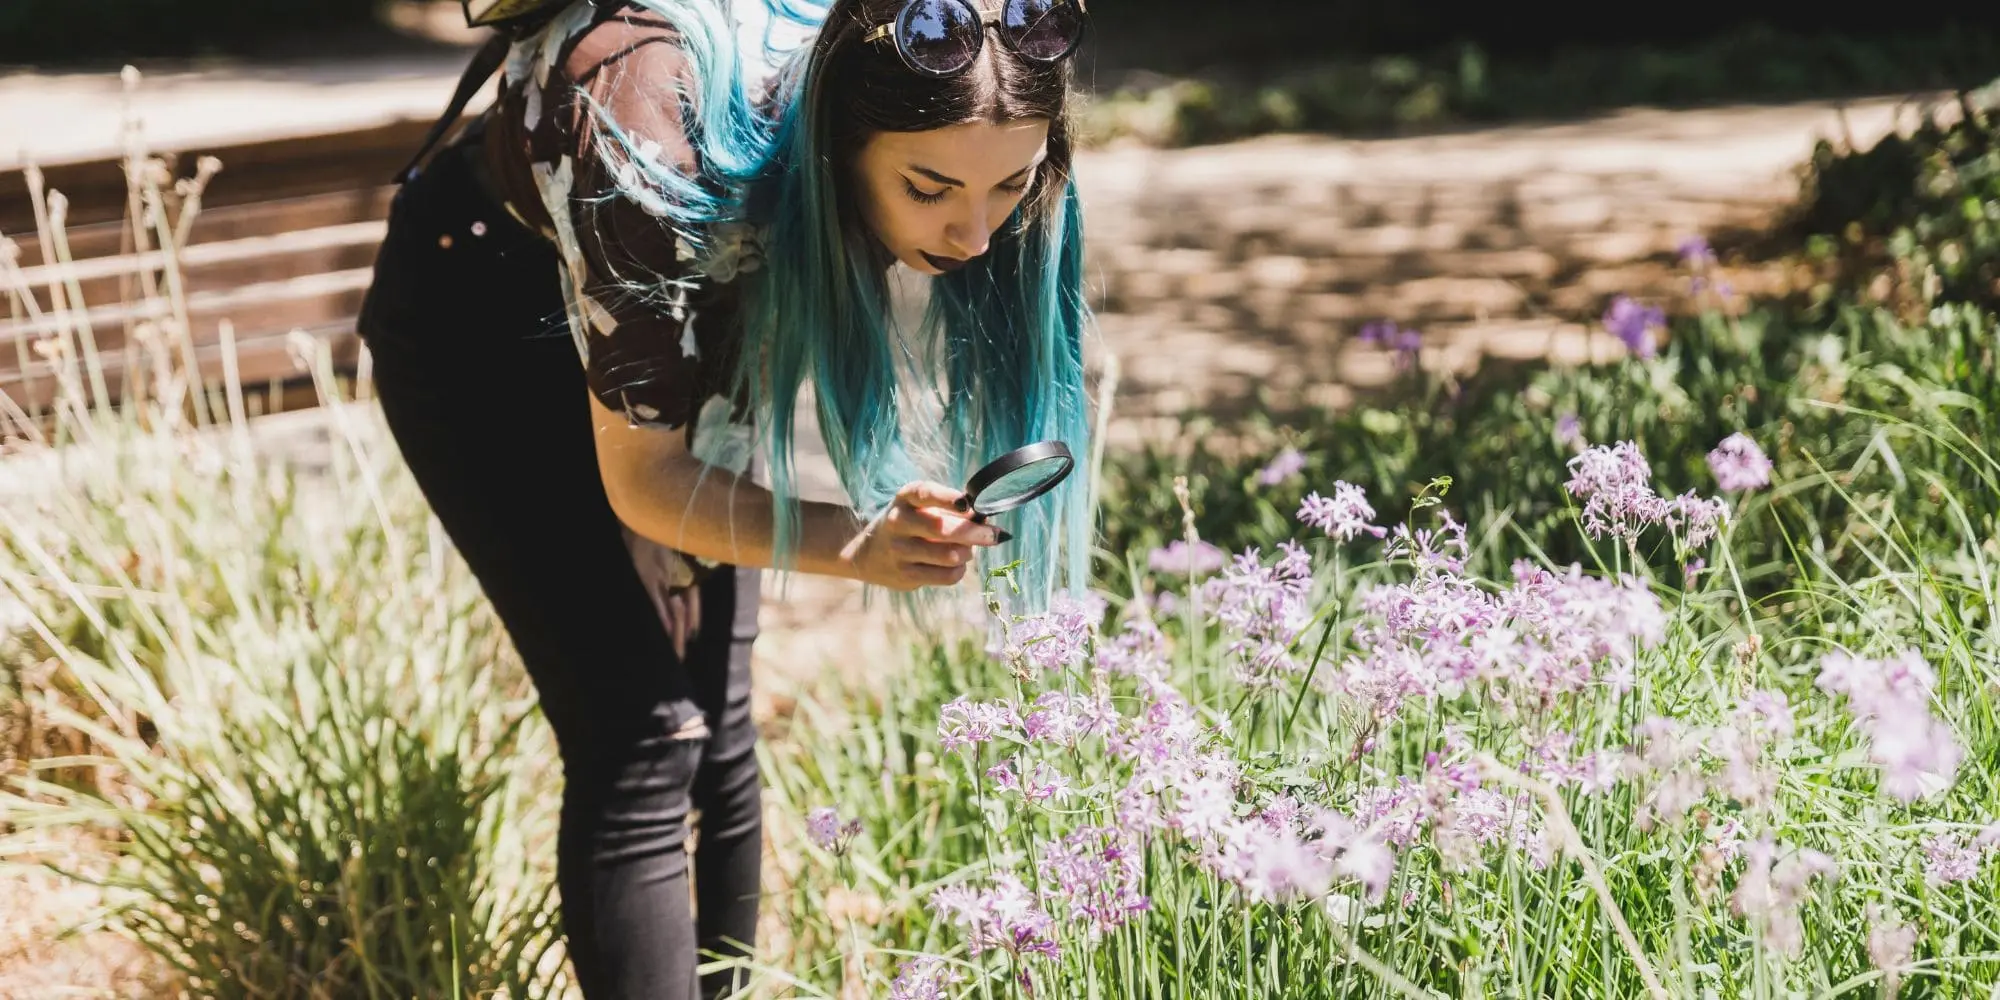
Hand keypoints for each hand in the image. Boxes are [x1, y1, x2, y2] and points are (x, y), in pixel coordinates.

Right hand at [840, 480, 1002, 591]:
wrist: (870, 552)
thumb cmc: (910, 523)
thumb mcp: (922, 507)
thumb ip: (952, 510)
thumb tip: (985, 522)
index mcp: (905, 498)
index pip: (925, 493)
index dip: (948, 499)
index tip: (968, 505)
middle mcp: (898, 522)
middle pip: (942, 529)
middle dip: (975, 533)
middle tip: (994, 535)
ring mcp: (900, 551)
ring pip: (949, 555)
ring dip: (968, 553)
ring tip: (968, 550)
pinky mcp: (906, 575)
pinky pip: (946, 576)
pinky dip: (960, 570)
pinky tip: (957, 564)